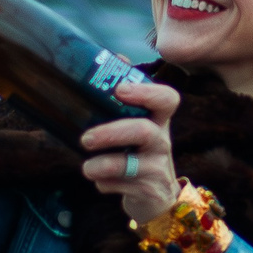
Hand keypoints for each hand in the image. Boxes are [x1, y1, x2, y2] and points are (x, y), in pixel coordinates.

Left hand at [80, 78, 181, 225]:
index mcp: (158, 120)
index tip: (119, 89)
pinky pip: (119, 185)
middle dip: (110, 133)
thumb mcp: (136, 124)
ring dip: (101, 165)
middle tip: (86, 138)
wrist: (157, 197)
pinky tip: (100, 182)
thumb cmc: (138, 153)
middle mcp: (161, 141)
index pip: (167, 99)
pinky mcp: (148, 190)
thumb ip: (125, 97)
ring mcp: (156, 167)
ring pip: (128, 164)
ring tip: (86, 167)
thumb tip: (115, 55)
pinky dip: (103, 184)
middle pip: (143, 131)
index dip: (146, 93)